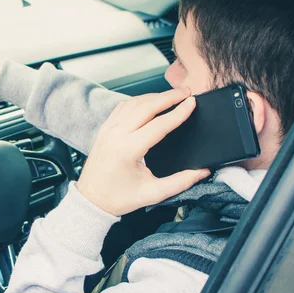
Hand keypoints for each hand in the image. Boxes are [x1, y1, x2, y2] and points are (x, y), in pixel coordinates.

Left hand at [76, 89, 209, 216]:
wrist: (91, 200)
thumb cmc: (118, 198)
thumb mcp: (152, 194)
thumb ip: (180, 182)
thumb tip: (202, 172)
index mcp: (128, 150)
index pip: (158, 125)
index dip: (178, 113)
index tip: (192, 103)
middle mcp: (116, 135)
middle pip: (146, 106)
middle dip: (168, 97)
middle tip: (186, 92)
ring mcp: (108, 130)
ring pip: (133, 103)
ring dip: (154, 96)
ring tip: (172, 95)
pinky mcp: (104, 129)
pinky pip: (122, 107)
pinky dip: (139, 100)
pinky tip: (150, 101)